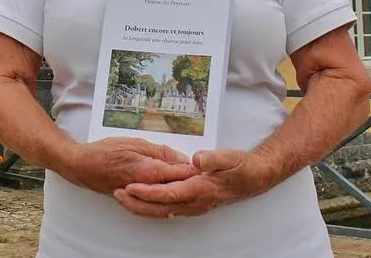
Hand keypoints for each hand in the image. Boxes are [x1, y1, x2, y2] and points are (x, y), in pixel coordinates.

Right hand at [61, 137, 198, 195]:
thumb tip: (183, 159)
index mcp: (150, 172)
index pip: (181, 173)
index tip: (211, 167)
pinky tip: (174, 195)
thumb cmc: (104, 151)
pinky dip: (168, 200)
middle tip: (208, 178)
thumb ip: (160, 152)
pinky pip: (156, 204)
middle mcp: (147, 188)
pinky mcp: (134, 201)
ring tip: (195, 187)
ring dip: (182, 194)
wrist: (81, 166)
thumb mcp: (135, 143)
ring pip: (169, 200)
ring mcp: (141, 197)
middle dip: (193, 184)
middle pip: (178, 189)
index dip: (197, 171)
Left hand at [113, 148, 274, 217]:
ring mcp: (194, 205)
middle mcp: (195, 202)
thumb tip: (196, 159)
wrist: (253, 178)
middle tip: (117, 193)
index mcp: (200, 189)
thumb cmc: (240, 166)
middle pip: (160, 207)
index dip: (147, 191)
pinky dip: (151, 207)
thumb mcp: (228, 157)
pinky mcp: (192, 203)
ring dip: (141, 206)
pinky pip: (168, 209)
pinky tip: (140, 201)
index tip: (129, 186)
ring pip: (162, 211)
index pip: (168, 194)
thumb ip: (212, 158)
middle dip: (137, 203)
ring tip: (122, 197)